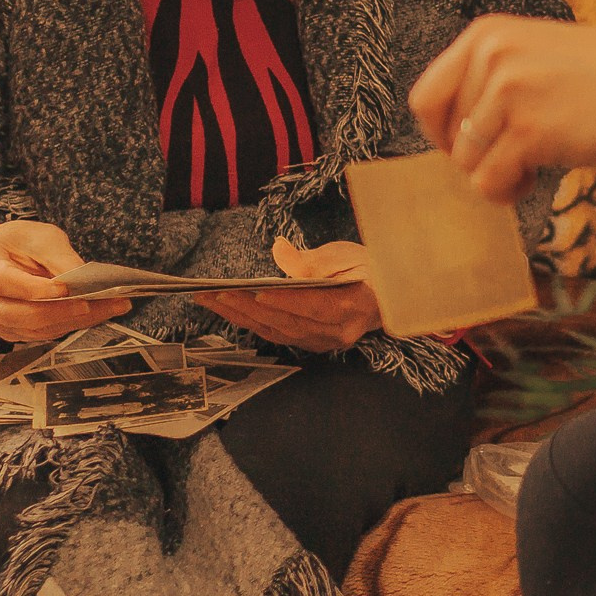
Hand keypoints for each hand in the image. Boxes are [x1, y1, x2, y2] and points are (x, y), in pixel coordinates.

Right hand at [0, 220, 126, 344]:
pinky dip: (69, 325)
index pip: (2, 281)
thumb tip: (83, 281)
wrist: (1, 253)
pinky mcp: (9, 330)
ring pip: (30, 328)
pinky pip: (39, 333)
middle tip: (94, 303)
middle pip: (14, 313)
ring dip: (72, 321)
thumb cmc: (18, 242)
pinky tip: (96, 314)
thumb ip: (59, 257)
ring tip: (109, 307)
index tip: (66, 289)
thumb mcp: (40, 236)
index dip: (33, 288)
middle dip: (58, 311)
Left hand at [200, 238, 381, 352]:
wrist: (385, 294)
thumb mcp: (344, 255)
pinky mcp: (312, 343)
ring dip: (241, 316)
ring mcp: (324, 342)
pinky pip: (277, 334)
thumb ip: (310, 260)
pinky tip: (229, 310)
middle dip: (248, 307)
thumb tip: (280, 251)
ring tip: (210, 300)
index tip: (255, 291)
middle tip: (215, 293)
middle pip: (287, 321)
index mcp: (353, 306)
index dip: (283, 300)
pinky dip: (251, 322)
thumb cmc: (366, 269)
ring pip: (277, 331)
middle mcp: (338, 332)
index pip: (312, 305)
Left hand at [409, 16, 595, 201]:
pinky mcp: (528, 132)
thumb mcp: (536, 50)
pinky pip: (489, 183)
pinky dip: (508, 192)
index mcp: (487, 34)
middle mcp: (491, 57)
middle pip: (447, 135)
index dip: (441, 132)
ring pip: (466, 163)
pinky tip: (536, 179)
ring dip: (496, 175)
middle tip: (514, 157)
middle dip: (475, 157)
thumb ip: (492, 74)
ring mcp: (509, 93)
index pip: (425, 96)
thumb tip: (454, 128)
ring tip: (530, 167)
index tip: (468, 146)